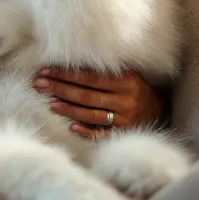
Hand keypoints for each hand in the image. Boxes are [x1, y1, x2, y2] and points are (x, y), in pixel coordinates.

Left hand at [33, 66, 163, 137]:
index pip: (90, 77)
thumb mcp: (127, 76)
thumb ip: (106, 72)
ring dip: (69, 109)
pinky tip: (71, 127)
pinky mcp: (124, 133)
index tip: (46, 71)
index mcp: (126, 81)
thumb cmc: (135, 89)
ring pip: (91, 114)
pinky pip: (103, 133)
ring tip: (50, 104)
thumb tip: (71, 66)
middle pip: (86, 95)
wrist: (159, 111)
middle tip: (39, 84)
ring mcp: (125, 119)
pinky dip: (87, 131)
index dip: (66, 74)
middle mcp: (125, 100)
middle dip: (60, 89)